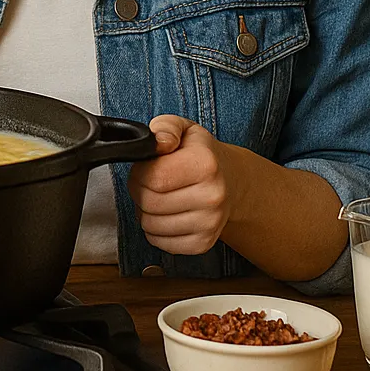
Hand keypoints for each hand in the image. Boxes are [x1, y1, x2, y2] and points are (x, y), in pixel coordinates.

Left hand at [127, 115, 238, 255]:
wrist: (230, 181)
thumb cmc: (200, 154)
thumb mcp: (184, 129)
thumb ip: (166, 127)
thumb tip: (160, 142)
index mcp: (205, 164)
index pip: (153, 178)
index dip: (139, 172)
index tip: (146, 167)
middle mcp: (212, 196)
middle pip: (149, 203)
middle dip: (140, 191)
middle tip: (151, 182)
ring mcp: (210, 223)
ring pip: (151, 225)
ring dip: (146, 212)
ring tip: (160, 196)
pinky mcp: (203, 243)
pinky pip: (160, 243)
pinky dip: (155, 230)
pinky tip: (166, 214)